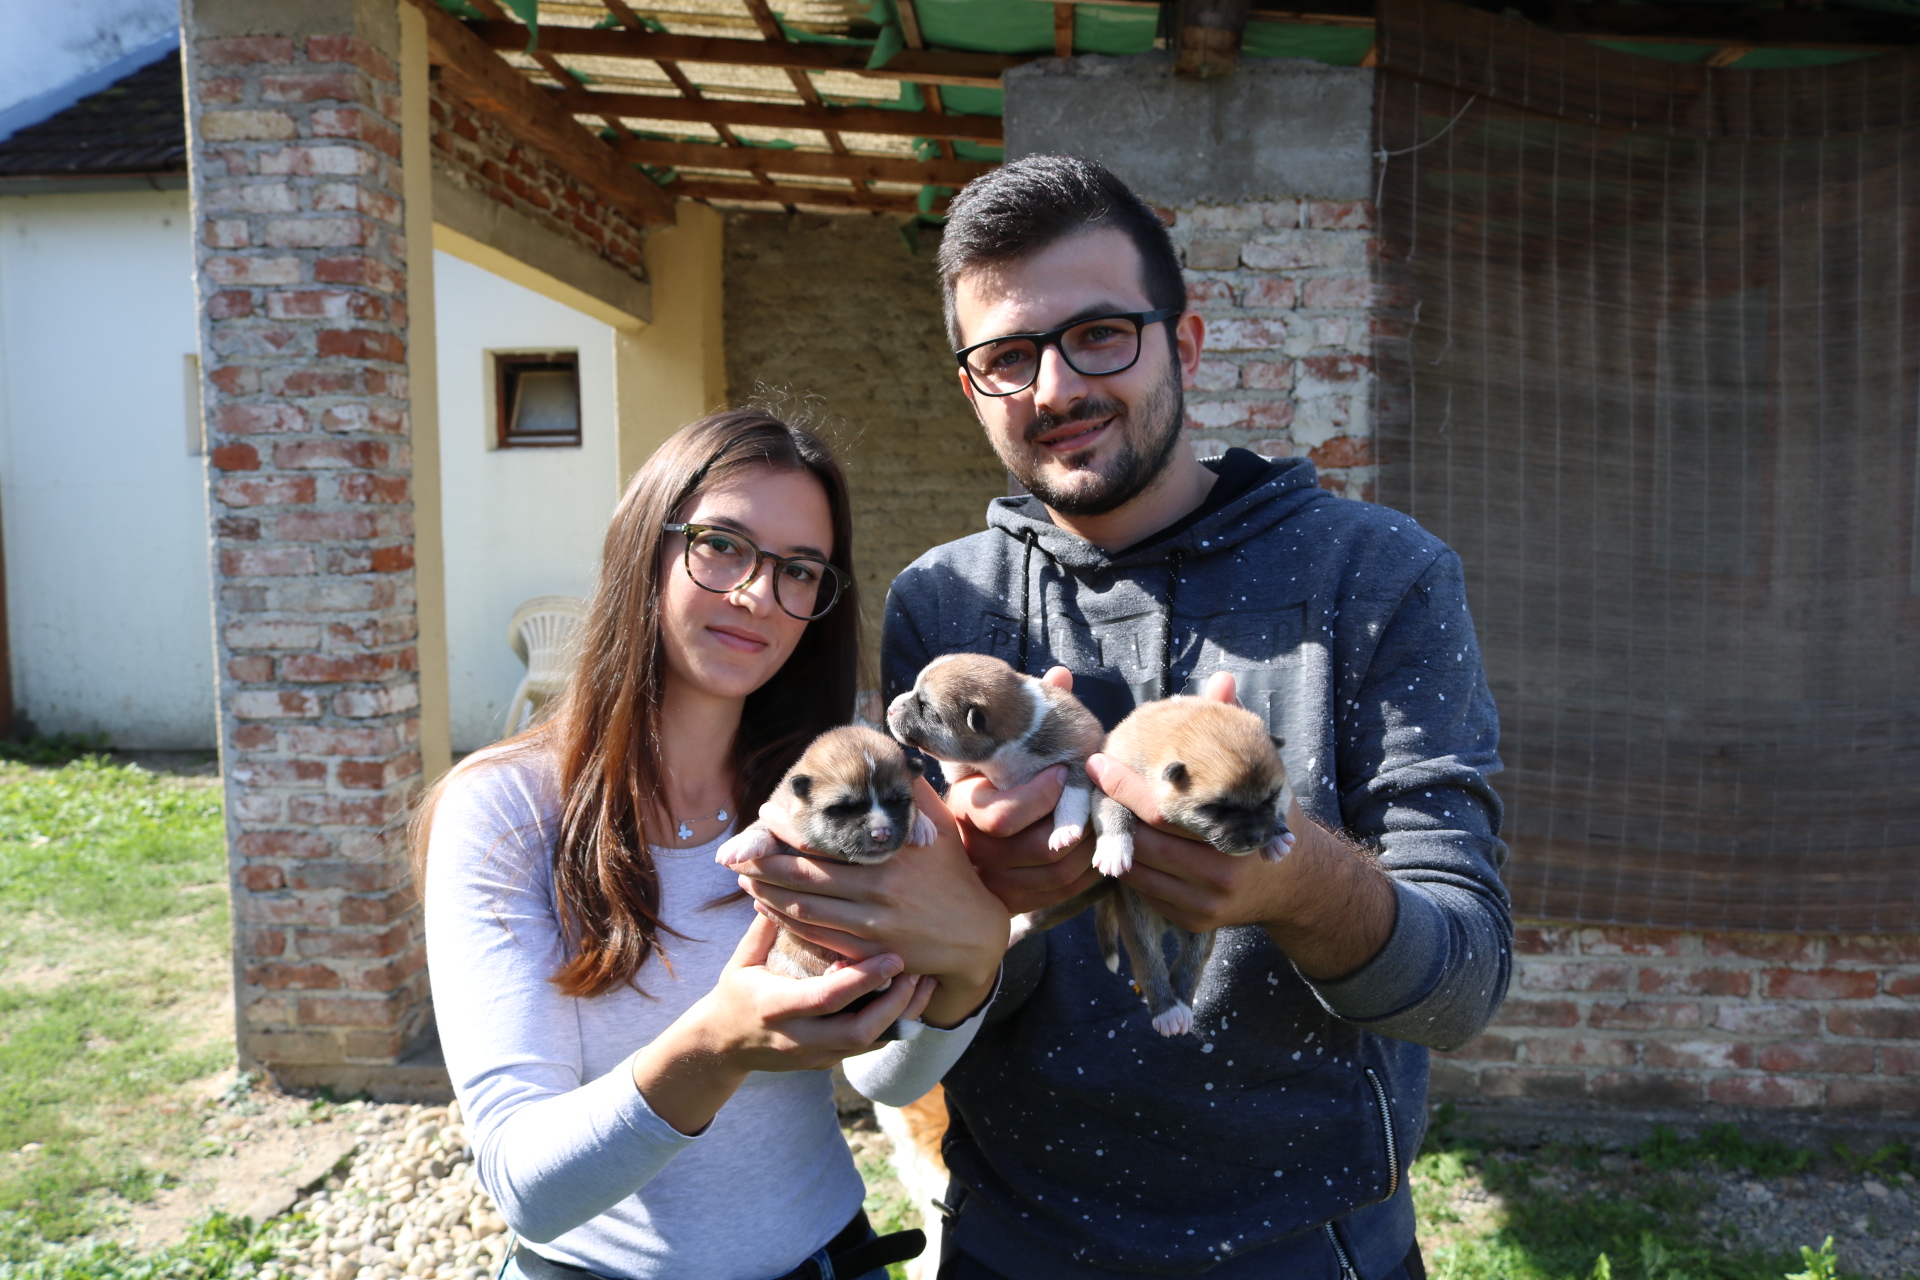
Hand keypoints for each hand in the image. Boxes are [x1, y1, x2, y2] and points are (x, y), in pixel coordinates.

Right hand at [632, 915, 934, 1134]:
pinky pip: (869, 1047)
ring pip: (870, 1044)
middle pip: (858, 1032)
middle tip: (917, 970)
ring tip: (925, 981)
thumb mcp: (742, 959)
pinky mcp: (828, 1062)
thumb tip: (783, 878)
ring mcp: (815, 1056)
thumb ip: (766, 925)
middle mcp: (798, 1039)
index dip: (863, 979)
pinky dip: (895, 1024)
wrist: (723, 1047)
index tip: (893, 956)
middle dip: (893, 1004)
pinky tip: (914, 999)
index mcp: (775, 1008)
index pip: (826, 998)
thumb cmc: (735, 993)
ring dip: (901, 1015)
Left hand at [734, 775, 1007, 1027]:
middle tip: (736, 853)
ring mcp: (870, 927)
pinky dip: (785, 922)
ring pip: (802, 910)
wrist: (975, 939)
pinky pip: (814, 936)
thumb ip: (915, 796)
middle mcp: (877, 892)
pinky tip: (769, 908)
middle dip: (763, 865)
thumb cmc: (954, 877)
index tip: (764, 817)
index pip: (825, 842)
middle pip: (803, 878)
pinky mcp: (866, 954)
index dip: (786, 832)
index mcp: (889, 857)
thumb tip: (896, 757)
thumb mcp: (941, 831)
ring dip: (767, 894)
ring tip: (744, 878)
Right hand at [948, 666, 1103, 914]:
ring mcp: (994, 880)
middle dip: (1075, 826)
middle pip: (1037, 849)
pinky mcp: (1014, 902)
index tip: (1064, 774)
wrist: (966, 834)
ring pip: (1056, 875)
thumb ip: (1028, 714)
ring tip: (1104, 825)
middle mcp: (975, 848)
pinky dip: (1086, 877)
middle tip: (1097, 803)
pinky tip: (1099, 852)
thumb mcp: (1001, 744)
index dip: (1041, 798)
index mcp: (965, 806)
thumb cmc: (993, 773)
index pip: (1003, 816)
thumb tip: (1061, 674)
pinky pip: (1060, 896)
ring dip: (1089, 851)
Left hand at [1086, 671, 1394, 980]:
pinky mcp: (1194, 921)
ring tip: (1103, 811)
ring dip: (1118, 842)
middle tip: (1091, 785)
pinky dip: (1132, 867)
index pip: (1166, 809)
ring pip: (1140, 870)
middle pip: (1147, 841)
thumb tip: (1222, 679)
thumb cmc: (1268, 814)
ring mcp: (1207, 903)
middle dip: (1114, 813)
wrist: (1300, 885)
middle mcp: (1222, 872)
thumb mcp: (1259, 774)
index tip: (1097, 762)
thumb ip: (1233, 728)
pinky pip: (1146, 893)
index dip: (1125, 786)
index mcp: (1237, 831)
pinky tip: (1126, 843)